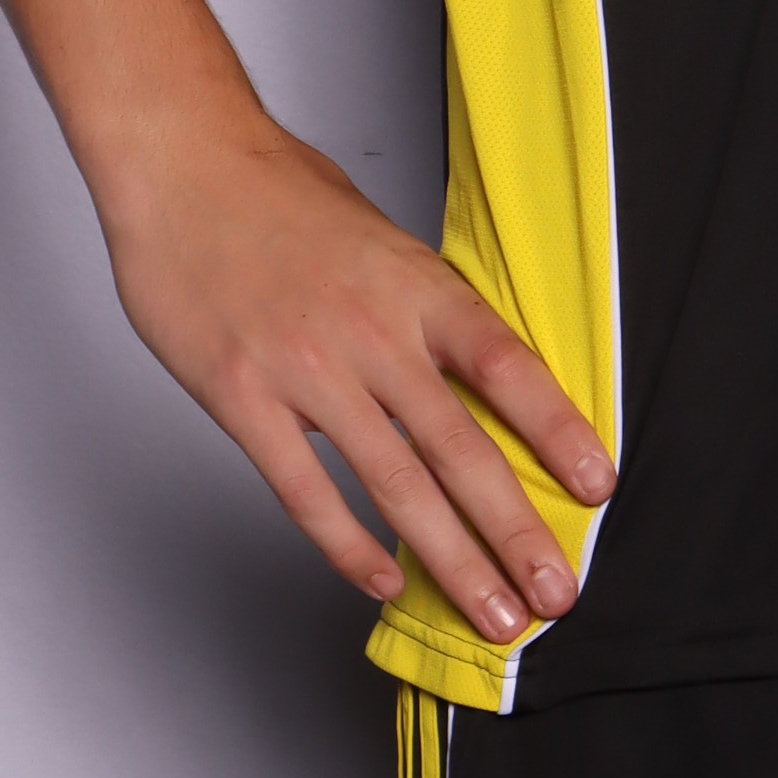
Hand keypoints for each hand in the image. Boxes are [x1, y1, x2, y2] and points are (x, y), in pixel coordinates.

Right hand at [98, 106, 614, 638]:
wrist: (180, 163)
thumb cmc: (276, 191)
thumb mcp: (378, 235)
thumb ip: (419, 306)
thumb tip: (468, 366)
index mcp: (416, 287)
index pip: (508, 367)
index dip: (558, 430)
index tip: (597, 485)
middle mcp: (373, 334)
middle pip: (462, 448)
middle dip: (515, 531)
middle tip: (555, 594)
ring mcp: (307, 371)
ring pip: (396, 485)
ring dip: (451, 560)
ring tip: (491, 614)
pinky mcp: (244, 400)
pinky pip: (305, 492)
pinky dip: (347, 547)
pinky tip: (383, 581)